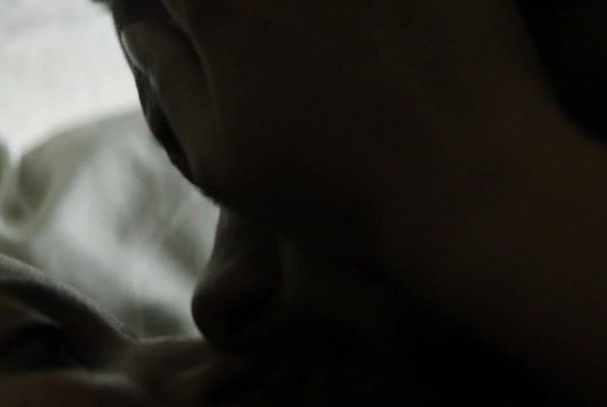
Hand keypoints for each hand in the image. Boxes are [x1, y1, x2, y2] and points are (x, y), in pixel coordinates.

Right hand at [119, 0, 561, 264]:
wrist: (466, 184)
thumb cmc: (330, 188)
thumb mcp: (222, 159)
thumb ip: (171, 82)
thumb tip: (140, 30)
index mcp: (221, 6)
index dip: (174, 7)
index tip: (184, 27)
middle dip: (224, 13)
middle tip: (243, 48)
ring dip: (289, 13)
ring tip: (309, 56)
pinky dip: (352, 8)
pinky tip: (364, 36)